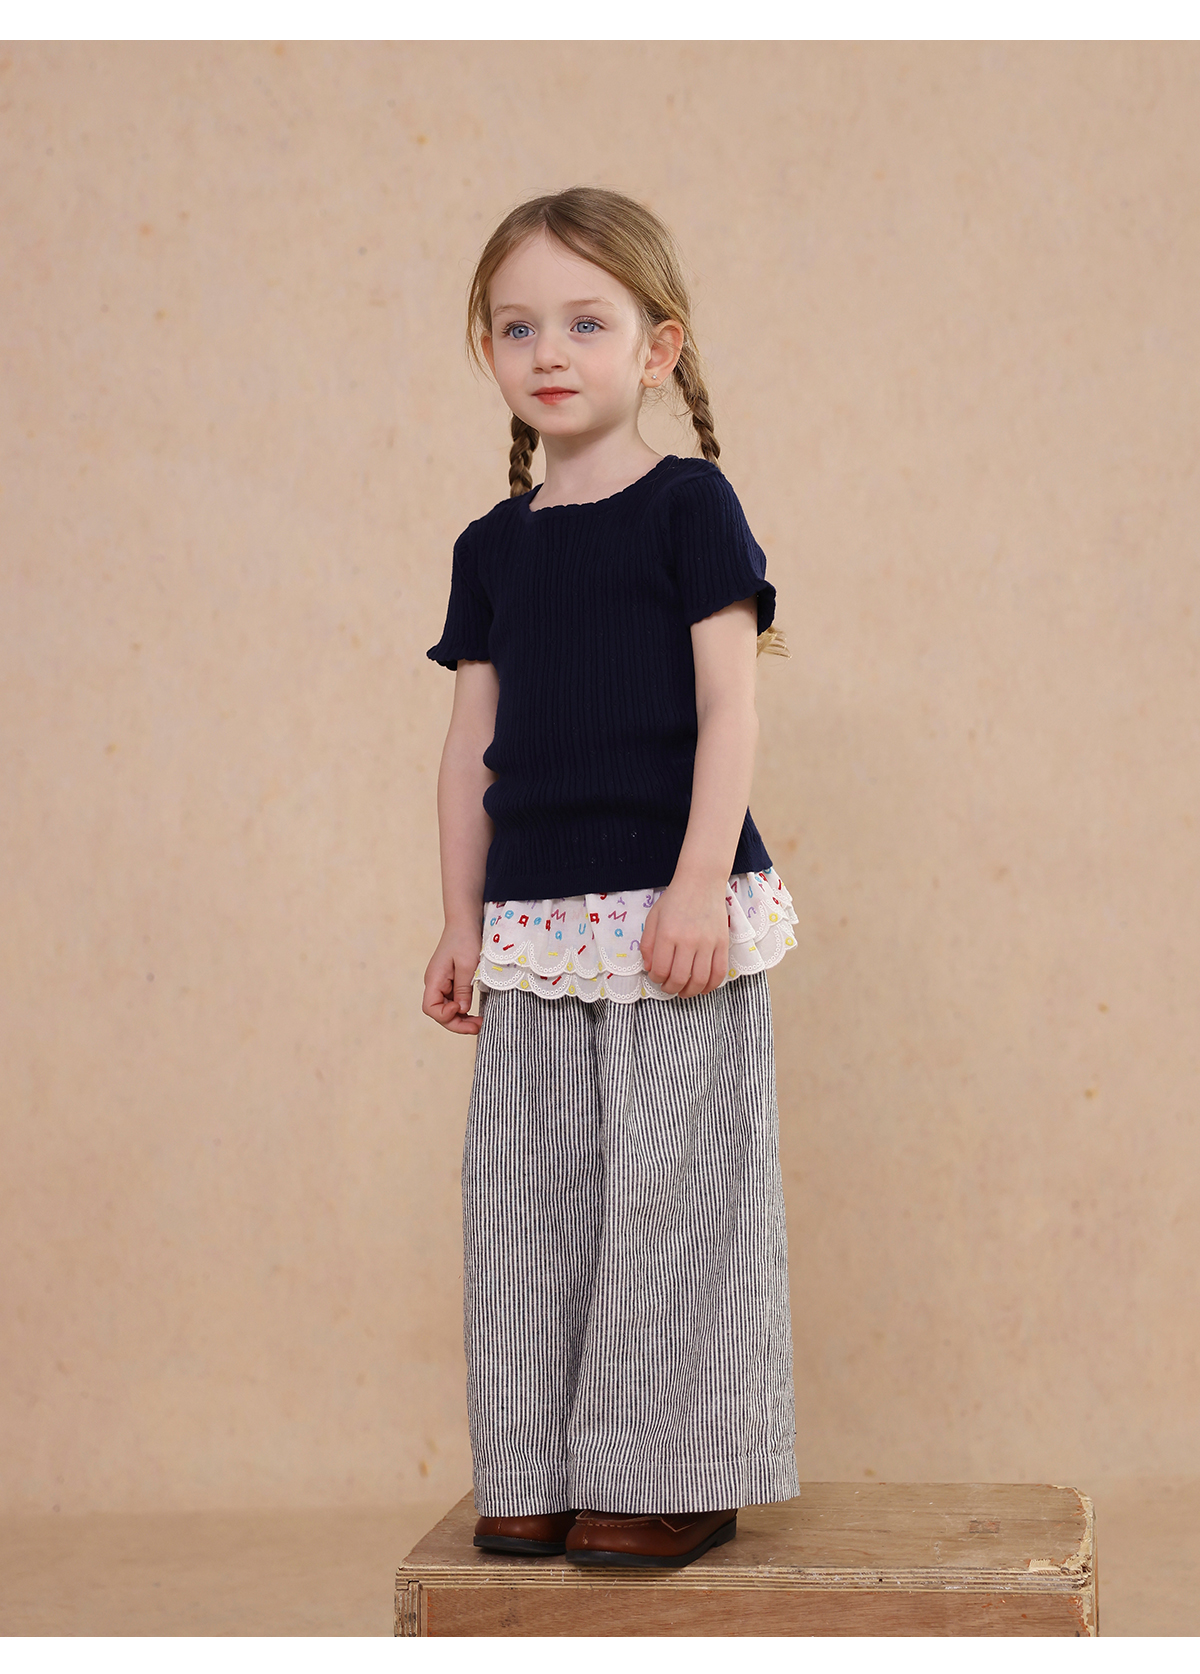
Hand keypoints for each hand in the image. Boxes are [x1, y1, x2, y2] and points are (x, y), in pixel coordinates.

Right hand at [423, 923, 484, 1033]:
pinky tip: (475, 1013)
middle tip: (478, 1026)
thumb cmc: (465, 938)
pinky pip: (454, 1001)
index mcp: (434, 979)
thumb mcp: (468, 964)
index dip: (445, 1015)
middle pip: (439, 1012)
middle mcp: (435, 983)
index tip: (461, 1009)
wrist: (465, 921)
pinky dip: (463, 1009)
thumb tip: (461, 1010)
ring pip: (447, 1009)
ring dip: (461, 1019)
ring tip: (479, 1023)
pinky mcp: (451, 981)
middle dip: (457, 1023)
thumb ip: (463, 988)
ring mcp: (442, 983)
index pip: (431, 1008)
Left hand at [639, 877, 729, 998]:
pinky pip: (719, 972)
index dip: (656, 979)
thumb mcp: (653, 917)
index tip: (656, 977)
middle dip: (670, 988)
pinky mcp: (723, 943)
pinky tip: (703, 987)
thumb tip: (649, 968)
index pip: (660, 969)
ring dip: (690, 991)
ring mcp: (708, 942)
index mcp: (667, 934)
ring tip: (684, 991)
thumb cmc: (675, 899)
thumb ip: (647, 944)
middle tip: (668, 987)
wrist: (702, 881)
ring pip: (700, 979)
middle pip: (679, 978)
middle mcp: (688, 940)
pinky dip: (711, 985)